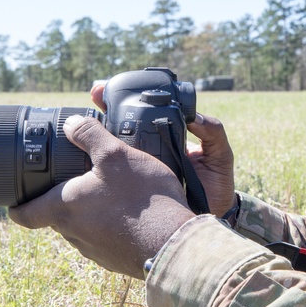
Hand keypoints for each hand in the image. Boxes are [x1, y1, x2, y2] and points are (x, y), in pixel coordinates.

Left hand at [7, 115, 194, 278]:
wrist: (172, 245)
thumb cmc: (142, 200)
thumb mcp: (115, 155)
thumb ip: (90, 135)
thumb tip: (71, 123)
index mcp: (64, 208)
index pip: (24, 214)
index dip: (15, 207)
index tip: (13, 201)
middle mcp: (74, 233)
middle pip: (57, 217)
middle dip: (64, 201)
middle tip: (78, 181)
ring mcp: (96, 251)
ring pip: (83, 228)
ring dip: (91, 214)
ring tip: (113, 195)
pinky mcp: (117, 260)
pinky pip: (107, 240)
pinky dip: (113, 227)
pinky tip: (133, 215)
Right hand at [89, 83, 236, 216]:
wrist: (210, 216)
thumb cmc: (216, 184)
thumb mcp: (219, 155)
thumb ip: (213, 132)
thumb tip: (196, 117)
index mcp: (166, 138)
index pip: (143, 115)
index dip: (126, 101)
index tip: (111, 89)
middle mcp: (149, 152)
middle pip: (121, 128)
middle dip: (104, 110)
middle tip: (95, 94)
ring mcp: (139, 170)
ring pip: (114, 151)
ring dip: (97, 137)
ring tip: (86, 119)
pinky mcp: (134, 189)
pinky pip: (117, 176)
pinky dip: (103, 168)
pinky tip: (90, 159)